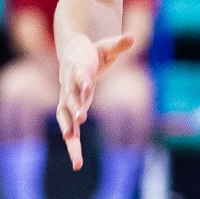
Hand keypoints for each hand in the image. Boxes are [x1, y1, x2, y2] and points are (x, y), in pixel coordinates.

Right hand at [54, 32, 135, 169]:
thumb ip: (118, 44)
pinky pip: (70, 128)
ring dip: (70, 135)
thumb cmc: (92, 52)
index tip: (87, 85)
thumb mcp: (106, 47)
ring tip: (75, 155)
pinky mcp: (68, 111)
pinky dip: (73, 144)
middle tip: (81, 119)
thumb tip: (132, 36)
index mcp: (80, 69)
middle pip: (71, 100)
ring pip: (66, 120)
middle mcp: (70, 87)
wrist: (71, 55)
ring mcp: (67, 100)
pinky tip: (78, 162)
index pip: (82, 75)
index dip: (84, 80)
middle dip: (75, 109)